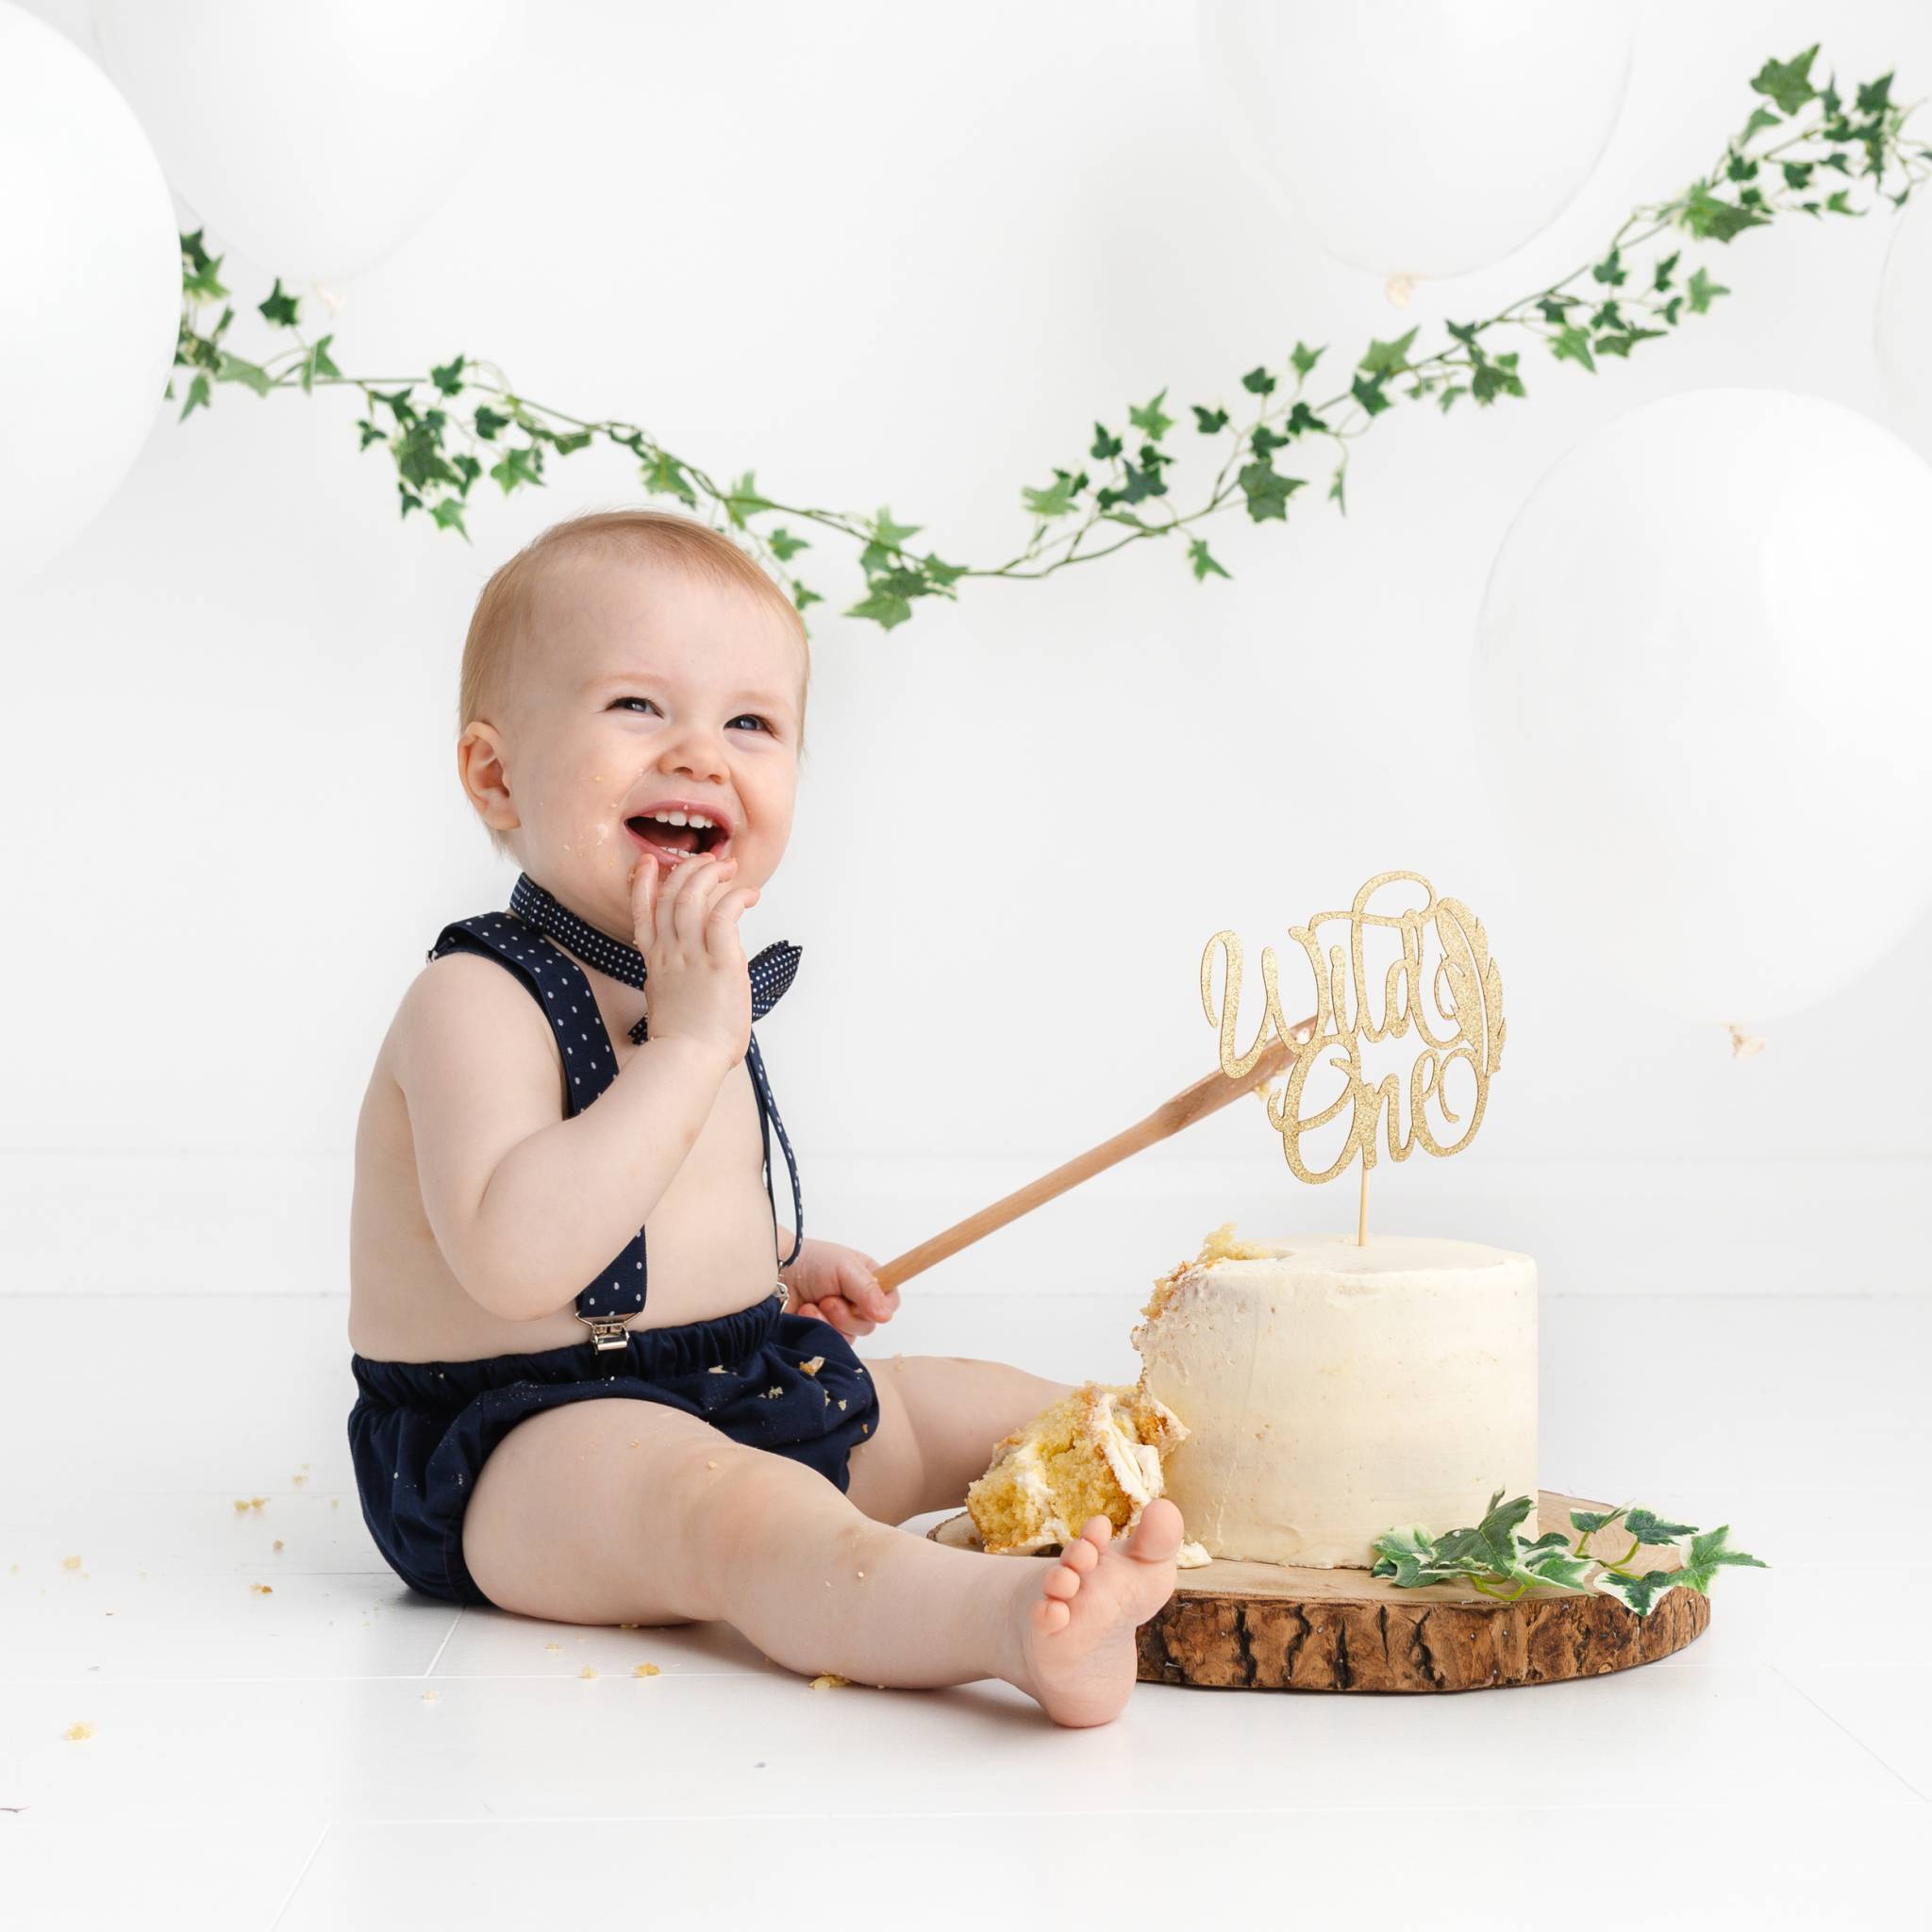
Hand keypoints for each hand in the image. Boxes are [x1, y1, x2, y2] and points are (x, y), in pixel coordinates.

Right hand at [628, 848, 758, 1068]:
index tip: (651, 863)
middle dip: (688, 870)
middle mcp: (670, 953)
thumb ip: (676, 974)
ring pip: (693, 897)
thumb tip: (698, 963)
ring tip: (730, 869)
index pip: (642, 912)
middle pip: (670, 895)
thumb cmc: (684, 1038)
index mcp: (656, 961)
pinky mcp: (720, 963)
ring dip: (711, 875)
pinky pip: (724, 916)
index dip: (644, 883)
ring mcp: (692, 956)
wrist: (688, 1058)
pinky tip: (749, 895)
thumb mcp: (667, 998)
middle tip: (709, 862)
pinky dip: (736, 897)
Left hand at [780, 1238, 899, 1339]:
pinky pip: (832, 1343)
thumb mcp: (845, 1267)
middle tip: (828, 1299)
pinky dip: (819, 1328)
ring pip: (851, 1336)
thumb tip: (886, 1316)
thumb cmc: (810, 1261)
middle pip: (869, 1324)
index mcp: (868, 1280)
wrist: (774, 1273)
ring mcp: (839, 1320)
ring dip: (830, 1321)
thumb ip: (868, 1290)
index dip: (881, 1306)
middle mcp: (857, 1302)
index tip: (865, 1302)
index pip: (890, 1301)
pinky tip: (806, 1314)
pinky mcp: (822, 1334)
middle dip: (847, 1314)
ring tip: (813, 1305)